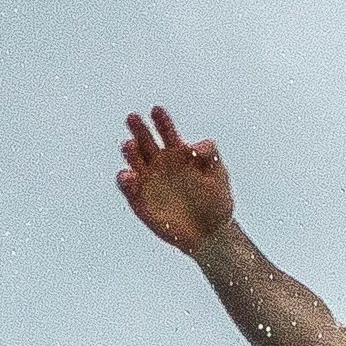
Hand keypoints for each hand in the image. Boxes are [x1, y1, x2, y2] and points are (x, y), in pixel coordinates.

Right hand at [118, 107, 235, 252]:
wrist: (212, 234)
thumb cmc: (217, 202)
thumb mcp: (219, 174)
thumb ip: (210, 155)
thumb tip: (193, 146)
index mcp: (177, 154)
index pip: (166, 132)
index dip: (161, 121)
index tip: (156, 110)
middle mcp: (159, 164)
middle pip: (145, 142)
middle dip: (139, 129)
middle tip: (133, 117)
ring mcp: (148, 182)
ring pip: (134, 163)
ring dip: (130, 153)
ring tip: (130, 145)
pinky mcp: (140, 201)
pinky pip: (129, 189)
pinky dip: (126, 181)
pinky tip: (128, 175)